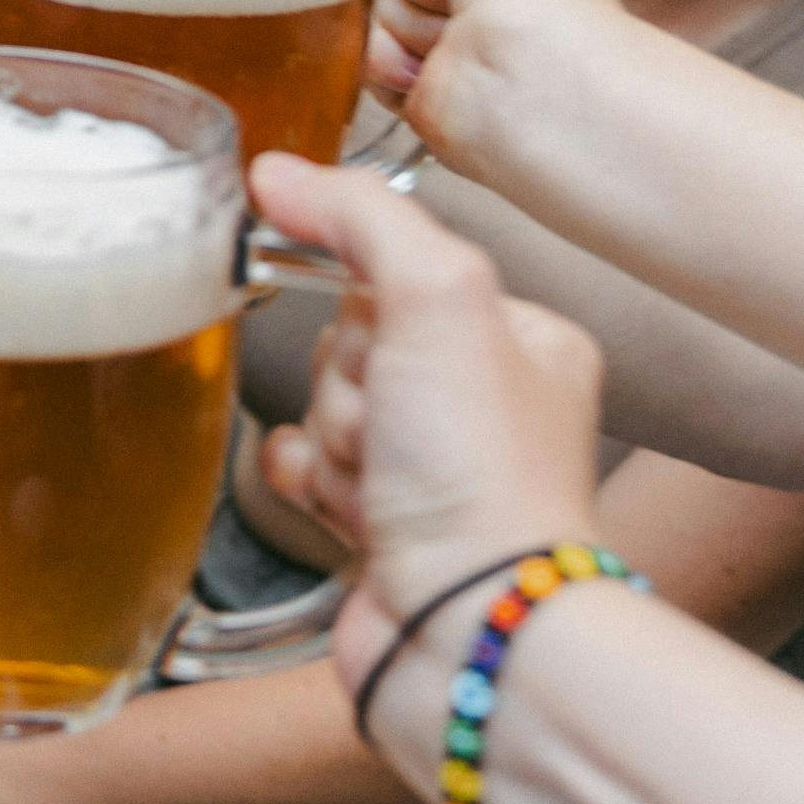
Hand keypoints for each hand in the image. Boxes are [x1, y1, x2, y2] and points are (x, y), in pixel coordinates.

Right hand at [248, 158, 608, 746]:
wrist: (465, 629)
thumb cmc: (483, 476)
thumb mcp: (439, 296)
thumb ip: (361, 217)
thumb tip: (280, 174)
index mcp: (522, 338)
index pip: (401, 266)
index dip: (370, 298)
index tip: (387, 331)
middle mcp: (484, 402)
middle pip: (352, 333)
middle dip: (352, 379)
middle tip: (393, 425)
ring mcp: (432, 468)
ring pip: (324, 399)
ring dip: (334, 436)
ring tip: (381, 482)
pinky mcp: (382, 525)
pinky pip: (305, 464)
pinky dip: (310, 482)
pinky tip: (345, 506)